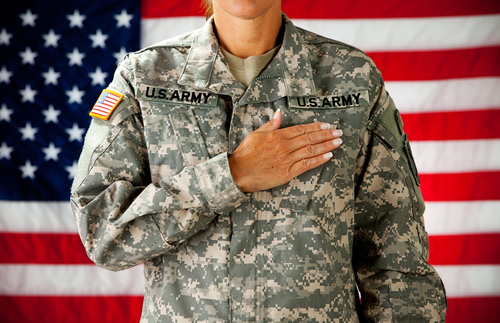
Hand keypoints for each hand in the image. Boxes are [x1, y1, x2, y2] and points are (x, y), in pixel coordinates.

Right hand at [228, 109, 342, 191]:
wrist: (237, 173)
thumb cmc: (245, 154)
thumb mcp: (255, 134)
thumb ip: (270, 124)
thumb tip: (279, 113)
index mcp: (277, 136)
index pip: (301, 129)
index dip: (316, 127)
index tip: (326, 125)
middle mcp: (284, 146)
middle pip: (309, 138)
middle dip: (326, 135)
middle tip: (338, 132)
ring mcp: (286, 160)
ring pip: (311, 150)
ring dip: (326, 145)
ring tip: (338, 142)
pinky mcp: (287, 173)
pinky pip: (306, 165)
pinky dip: (318, 160)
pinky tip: (328, 156)